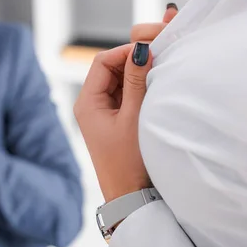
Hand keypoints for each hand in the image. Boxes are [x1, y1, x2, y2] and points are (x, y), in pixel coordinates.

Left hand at [74, 5, 177, 202]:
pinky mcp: (114, 122)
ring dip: (137, 76)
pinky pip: (125, 96)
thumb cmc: (129, 162)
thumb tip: (140, 50)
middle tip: (158, 61)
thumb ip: (137, 81)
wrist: (131, 196)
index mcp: (87, 102)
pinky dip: (138, 90)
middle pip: (110, 69)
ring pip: (119, 82)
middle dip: (132, 63)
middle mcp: (91, 105)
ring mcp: (102, 114)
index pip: (102, 61)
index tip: (150, 51)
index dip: (125, 52)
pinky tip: (154, 91)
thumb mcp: (134, 117)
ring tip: (159, 76)